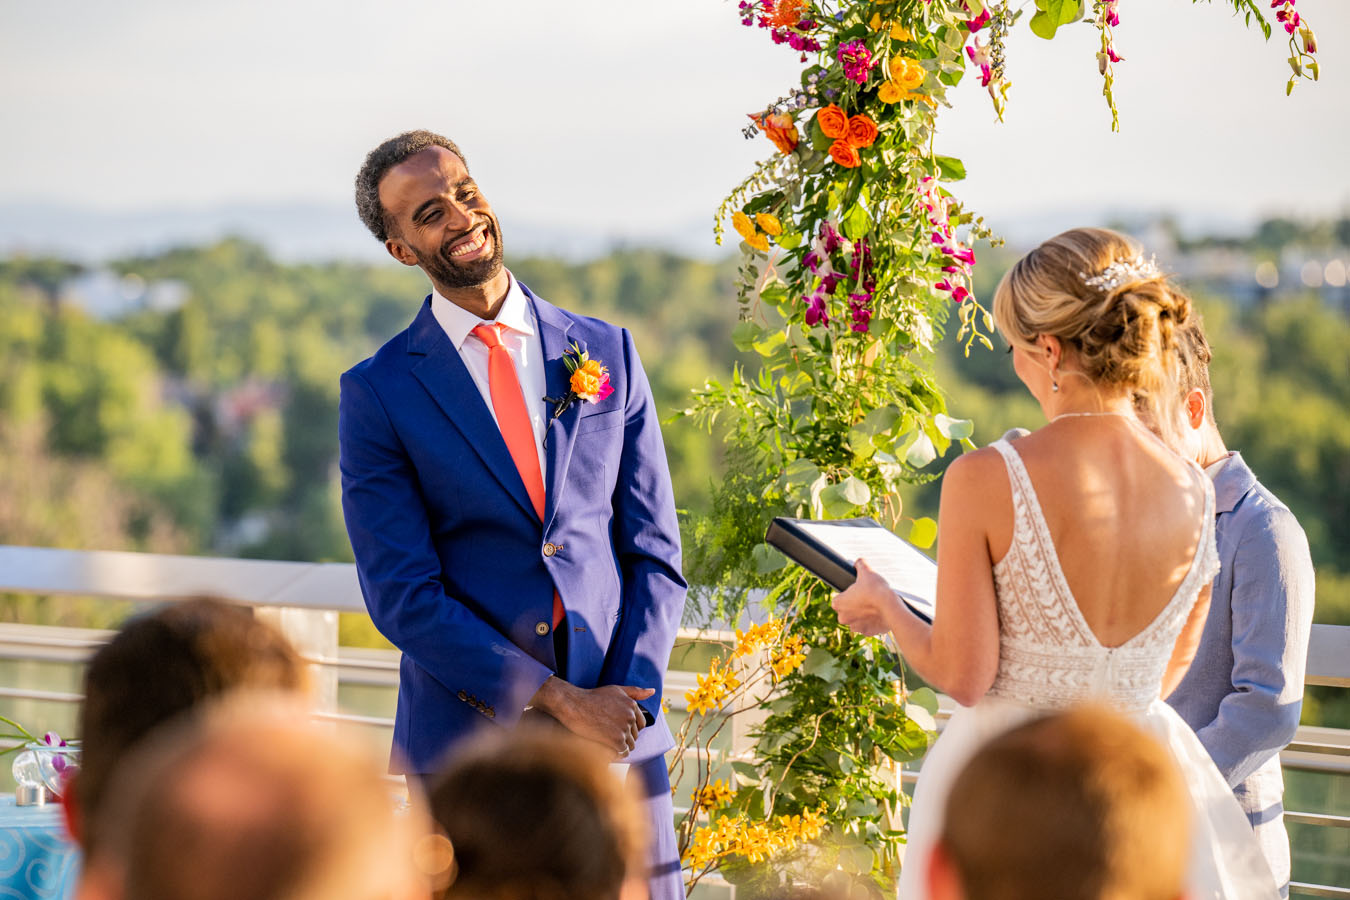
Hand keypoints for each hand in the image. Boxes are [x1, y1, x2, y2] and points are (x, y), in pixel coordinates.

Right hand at [529, 678, 653, 758]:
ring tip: (607, 743)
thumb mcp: (616, 690)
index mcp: (632, 705)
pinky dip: (617, 753)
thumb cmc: (593, 697)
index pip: (641, 724)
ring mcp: (624, 728)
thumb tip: (653, 691)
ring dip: (620, 747)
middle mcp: (631, 716)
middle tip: (608, 736)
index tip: (617, 729)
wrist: (574, 705)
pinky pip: (623, 752)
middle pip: (635, 736)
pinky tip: (607, 749)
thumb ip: (635, 691)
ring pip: (630, 745)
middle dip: (624, 737)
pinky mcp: (616, 740)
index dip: (629, 728)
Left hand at [831, 559, 901, 635]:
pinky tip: (879, 614)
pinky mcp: (868, 632)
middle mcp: (843, 618)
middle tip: (866, 598)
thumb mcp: (867, 571)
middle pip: (847, 611)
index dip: (848, 595)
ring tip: (874, 606)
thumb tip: (859, 561)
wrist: (891, 608)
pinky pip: (868, 627)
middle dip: (854, 606)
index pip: (838, 599)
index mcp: (838, 604)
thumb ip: (860, 564)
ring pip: (856, 620)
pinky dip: (872, 622)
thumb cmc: (876, 590)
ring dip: (863, 615)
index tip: (856, 592)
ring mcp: (855, 627)